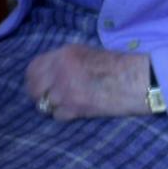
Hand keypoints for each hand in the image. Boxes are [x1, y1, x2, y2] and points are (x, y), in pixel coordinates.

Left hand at [25, 44, 149, 119]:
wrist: (135, 80)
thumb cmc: (115, 65)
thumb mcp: (84, 52)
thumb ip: (62, 61)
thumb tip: (47, 72)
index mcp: (62, 55)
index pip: (32, 68)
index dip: (32, 78)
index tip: (38, 84)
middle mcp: (60, 71)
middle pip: (33, 88)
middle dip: (37, 94)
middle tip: (46, 98)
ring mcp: (66, 91)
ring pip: (43, 104)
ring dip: (50, 106)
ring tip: (62, 104)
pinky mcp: (75, 108)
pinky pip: (57, 115)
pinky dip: (62, 115)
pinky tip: (73, 111)